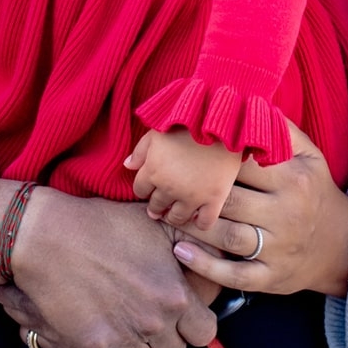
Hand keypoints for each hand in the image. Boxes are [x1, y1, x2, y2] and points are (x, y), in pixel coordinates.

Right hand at [0, 192, 216, 347]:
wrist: (49, 237)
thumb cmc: (102, 224)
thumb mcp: (154, 224)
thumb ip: (188, 243)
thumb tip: (211, 250)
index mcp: (175, 295)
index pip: (204, 332)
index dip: (192, 323)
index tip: (178, 313)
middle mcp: (155, 322)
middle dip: (164, 336)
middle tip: (146, 316)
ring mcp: (124, 339)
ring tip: (125, 327)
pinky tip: (107, 340)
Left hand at [126, 127, 242, 229]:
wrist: (220, 124)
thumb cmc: (187, 124)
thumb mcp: (157, 131)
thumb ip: (140, 150)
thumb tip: (127, 165)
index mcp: (153, 170)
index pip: (140, 190)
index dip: (143, 190)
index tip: (149, 189)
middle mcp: (169, 187)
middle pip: (157, 206)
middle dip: (156, 207)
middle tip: (160, 208)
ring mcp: (192, 196)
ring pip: (177, 217)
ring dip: (174, 217)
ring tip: (176, 214)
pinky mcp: (214, 199)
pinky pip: (204, 223)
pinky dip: (200, 224)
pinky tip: (198, 217)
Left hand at [172, 120, 347, 297]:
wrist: (342, 247)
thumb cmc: (314, 192)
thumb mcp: (310, 158)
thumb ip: (282, 131)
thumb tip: (252, 102)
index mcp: (293, 180)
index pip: (244, 165)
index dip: (211, 158)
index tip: (184, 152)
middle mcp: (287, 215)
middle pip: (231, 201)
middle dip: (194, 193)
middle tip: (164, 185)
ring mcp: (279, 249)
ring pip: (228, 237)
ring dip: (192, 226)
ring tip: (163, 213)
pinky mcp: (272, 277)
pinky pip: (235, 276)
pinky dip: (206, 266)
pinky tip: (180, 250)